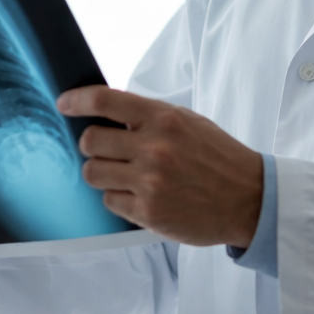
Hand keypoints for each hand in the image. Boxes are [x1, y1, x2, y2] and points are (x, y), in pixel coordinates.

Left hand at [57, 87, 262, 247]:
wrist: (250, 199)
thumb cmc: (218, 157)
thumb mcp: (188, 122)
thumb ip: (149, 118)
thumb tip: (107, 114)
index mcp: (164, 119)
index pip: (105, 101)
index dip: (76, 100)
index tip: (63, 104)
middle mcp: (154, 149)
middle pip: (90, 141)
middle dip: (91, 144)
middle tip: (105, 149)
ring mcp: (150, 183)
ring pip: (93, 173)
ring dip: (101, 172)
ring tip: (121, 173)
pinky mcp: (148, 213)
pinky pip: (109, 201)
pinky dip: (118, 197)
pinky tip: (139, 195)